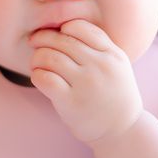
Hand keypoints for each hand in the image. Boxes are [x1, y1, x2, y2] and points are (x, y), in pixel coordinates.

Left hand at [28, 19, 142, 143]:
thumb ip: (99, 46)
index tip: (56, 34)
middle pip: (62, 40)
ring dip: (37, 57)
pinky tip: (39, 78)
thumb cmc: (113, 94)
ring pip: (50, 57)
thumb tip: (64, 28)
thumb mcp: (117, 65)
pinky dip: (37, 75)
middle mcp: (101, 66)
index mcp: (112, 54)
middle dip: (42, 38)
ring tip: (37, 63)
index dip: (62, 28)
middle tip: (34, 42)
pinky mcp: (72, 103)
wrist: (122, 130)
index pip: (80, 28)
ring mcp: (87, 84)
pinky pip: (46, 79)